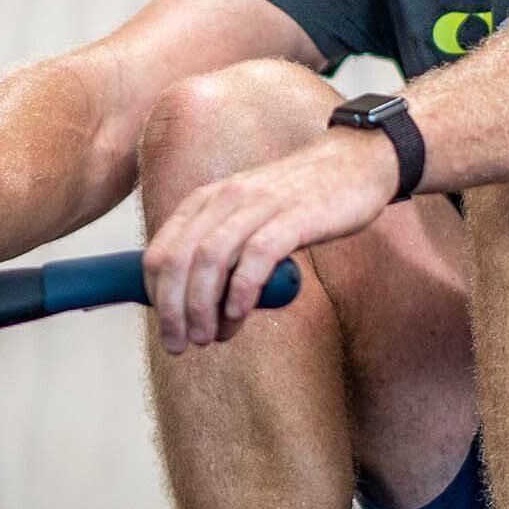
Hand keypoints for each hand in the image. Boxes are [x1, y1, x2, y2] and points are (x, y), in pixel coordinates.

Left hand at [141, 127, 397, 352]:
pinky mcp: (294, 216)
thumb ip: (221, 247)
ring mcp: (259, 205)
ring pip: (211, 258)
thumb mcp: (245, 216)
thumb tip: (196, 302)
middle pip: (179, 258)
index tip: (167, 327)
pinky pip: (257, 256)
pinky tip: (238, 315)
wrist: (353, 163)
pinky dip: (241, 290)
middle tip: (178, 345)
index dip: (155, 296)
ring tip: (207, 338)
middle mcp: (225, 198)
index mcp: (206, 200)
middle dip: (172, 309)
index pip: (160, 250)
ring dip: (202, 306)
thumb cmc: (298, 200)